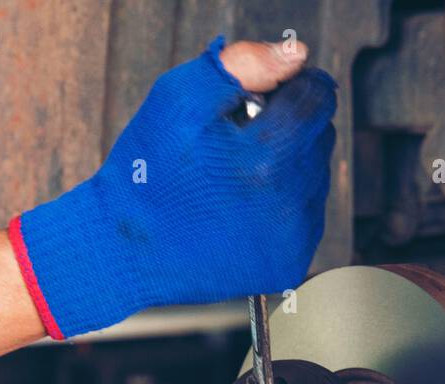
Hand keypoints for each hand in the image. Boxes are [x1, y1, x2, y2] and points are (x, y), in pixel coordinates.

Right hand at [9, 36, 336, 339]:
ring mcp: (291, 240)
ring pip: (316, 177)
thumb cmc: (146, 175)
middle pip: (320, 137)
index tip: (259, 98)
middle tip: (234, 144)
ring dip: (286, 168)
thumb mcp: (179, 100)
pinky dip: (281, 206)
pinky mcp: (287, 264)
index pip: (316, 97)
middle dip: (286, 129)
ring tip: (232, 181)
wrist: (124, 255)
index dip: (289, 87)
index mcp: (267, 159)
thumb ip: (243, 65)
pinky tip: (240, 210)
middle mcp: (288, 204)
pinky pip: (306, 218)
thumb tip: (296, 57)